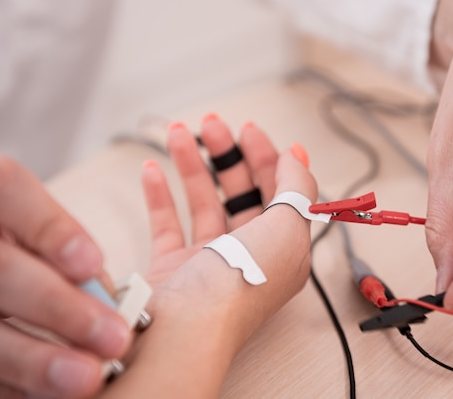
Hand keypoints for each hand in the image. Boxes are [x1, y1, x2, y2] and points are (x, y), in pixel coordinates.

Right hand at [0, 155, 130, 397]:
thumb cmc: (13, 238)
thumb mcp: (27, 219)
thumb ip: (56, 240)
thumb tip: (98, 284)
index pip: (7, 189)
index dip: (52, 230)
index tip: (94, 263)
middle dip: (58, 306)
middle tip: (115, 337)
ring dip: (34, 359)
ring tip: (87, 378)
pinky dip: (11, 383)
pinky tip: (47, 393)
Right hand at [100, 116, 315, 397]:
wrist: (186, 328)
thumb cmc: (241, 283)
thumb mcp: (288, 227)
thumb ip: (298, 188)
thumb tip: (298, 157)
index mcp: (283, 250)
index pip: (282, 195)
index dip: (270, 160)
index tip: (252, 131)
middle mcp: (249, 255)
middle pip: (242, 194)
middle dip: (229, 155)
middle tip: (213, 125)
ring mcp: (209, 261)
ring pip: (203, 203)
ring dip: (193, 165)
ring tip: (179, 133)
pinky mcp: (173, 267)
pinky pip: (167, 223)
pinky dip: (160, 194)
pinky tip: (154, 169)